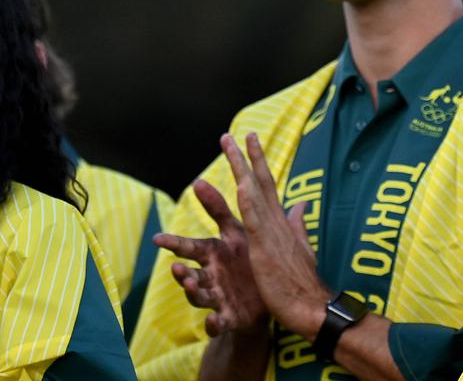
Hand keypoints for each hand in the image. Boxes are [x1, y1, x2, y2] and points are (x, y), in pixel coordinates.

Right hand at [154, 179, 267, 336]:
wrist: (265, 300)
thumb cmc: (247, 260)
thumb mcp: (238, 233)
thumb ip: (220, 210)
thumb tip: (206, 180)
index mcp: (216, 253)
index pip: (193, 245)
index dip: (175, 242)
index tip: (156, 238)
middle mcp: (211, 274)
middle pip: (190, 271)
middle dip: (180, 270)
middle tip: (175, 266)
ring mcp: (217, 296)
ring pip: (198, 295)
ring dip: (192, 291)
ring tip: (190, 285)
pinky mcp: (227, 317)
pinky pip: (217, 322)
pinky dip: (212, 322)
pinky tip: (210, 320)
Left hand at [222, 133, 331, 338]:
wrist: (311, 306)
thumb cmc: (303, 281)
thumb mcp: (299, 247)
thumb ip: (298, 223)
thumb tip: (301, 204)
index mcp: (282, 221)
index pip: (267, 185)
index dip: (258, 162)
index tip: (251, 140)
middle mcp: (277, 221)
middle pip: (260, 181)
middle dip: (248, 156)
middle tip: (236, 133)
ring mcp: (271, 232)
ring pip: (254, 192)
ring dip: (241, 167)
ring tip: (230, 145)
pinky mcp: (265, 247)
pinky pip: (254, 220)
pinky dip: (248, 201)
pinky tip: (241, 184)